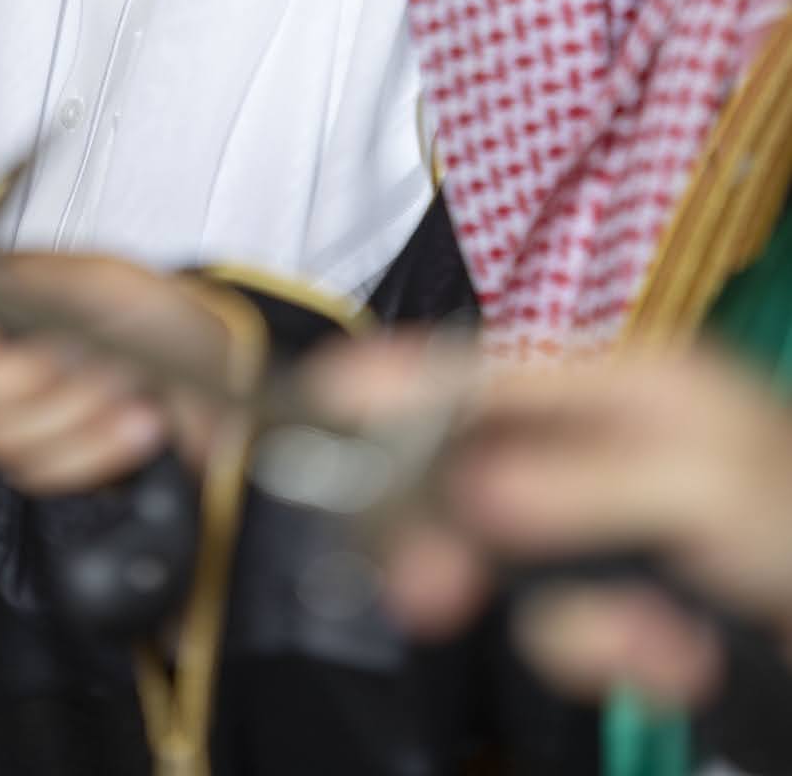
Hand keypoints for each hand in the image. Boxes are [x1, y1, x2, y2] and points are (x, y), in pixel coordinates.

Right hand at [0, 253, 234, 494]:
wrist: (217, 371)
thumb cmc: (156, 317)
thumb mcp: (97, 281)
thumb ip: (23, 291)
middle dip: (31, 383)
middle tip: (80, 361)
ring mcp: (25, 421)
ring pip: (9, 443)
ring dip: (78, 418)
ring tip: (133, 396)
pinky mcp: (56, 465)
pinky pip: (49, 475)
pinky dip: (98, 450)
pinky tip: (138, 427)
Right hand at [310, 333, 791, 708]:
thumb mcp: (706, 485)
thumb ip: (585, 483)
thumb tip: (473, 491)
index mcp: (630, 383)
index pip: (490, 374)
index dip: (400, 384)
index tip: (323, 399)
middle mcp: (614, 447)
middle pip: (484, 477)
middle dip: (458, 542)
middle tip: (422, 594)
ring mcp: (623, 525)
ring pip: (524, 567)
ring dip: (574, 626)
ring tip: (651, 646)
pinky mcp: (638, 598)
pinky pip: (579, 626)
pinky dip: (618, 651)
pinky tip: (672, 654)